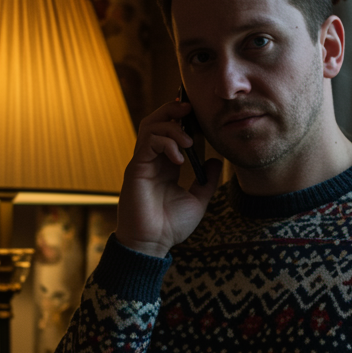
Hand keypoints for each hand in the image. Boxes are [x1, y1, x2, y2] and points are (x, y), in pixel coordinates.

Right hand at [116, 99, 221, 256]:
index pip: (171, 132)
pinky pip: (148, 142)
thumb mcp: (198, 200)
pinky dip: (166, 143)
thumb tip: (215, 160)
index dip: (183, 119)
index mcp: (165, 165)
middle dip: (173, 110)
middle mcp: (152, 160)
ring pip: (150, 126)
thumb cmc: (170, 226)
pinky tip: (180, 158)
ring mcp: (142, 162)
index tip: (198, 114)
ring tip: (188, 140)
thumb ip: (206, 181)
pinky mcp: (136, 168)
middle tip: (190, 108)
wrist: (152, 244)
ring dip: (171, 126)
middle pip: (157, 121)